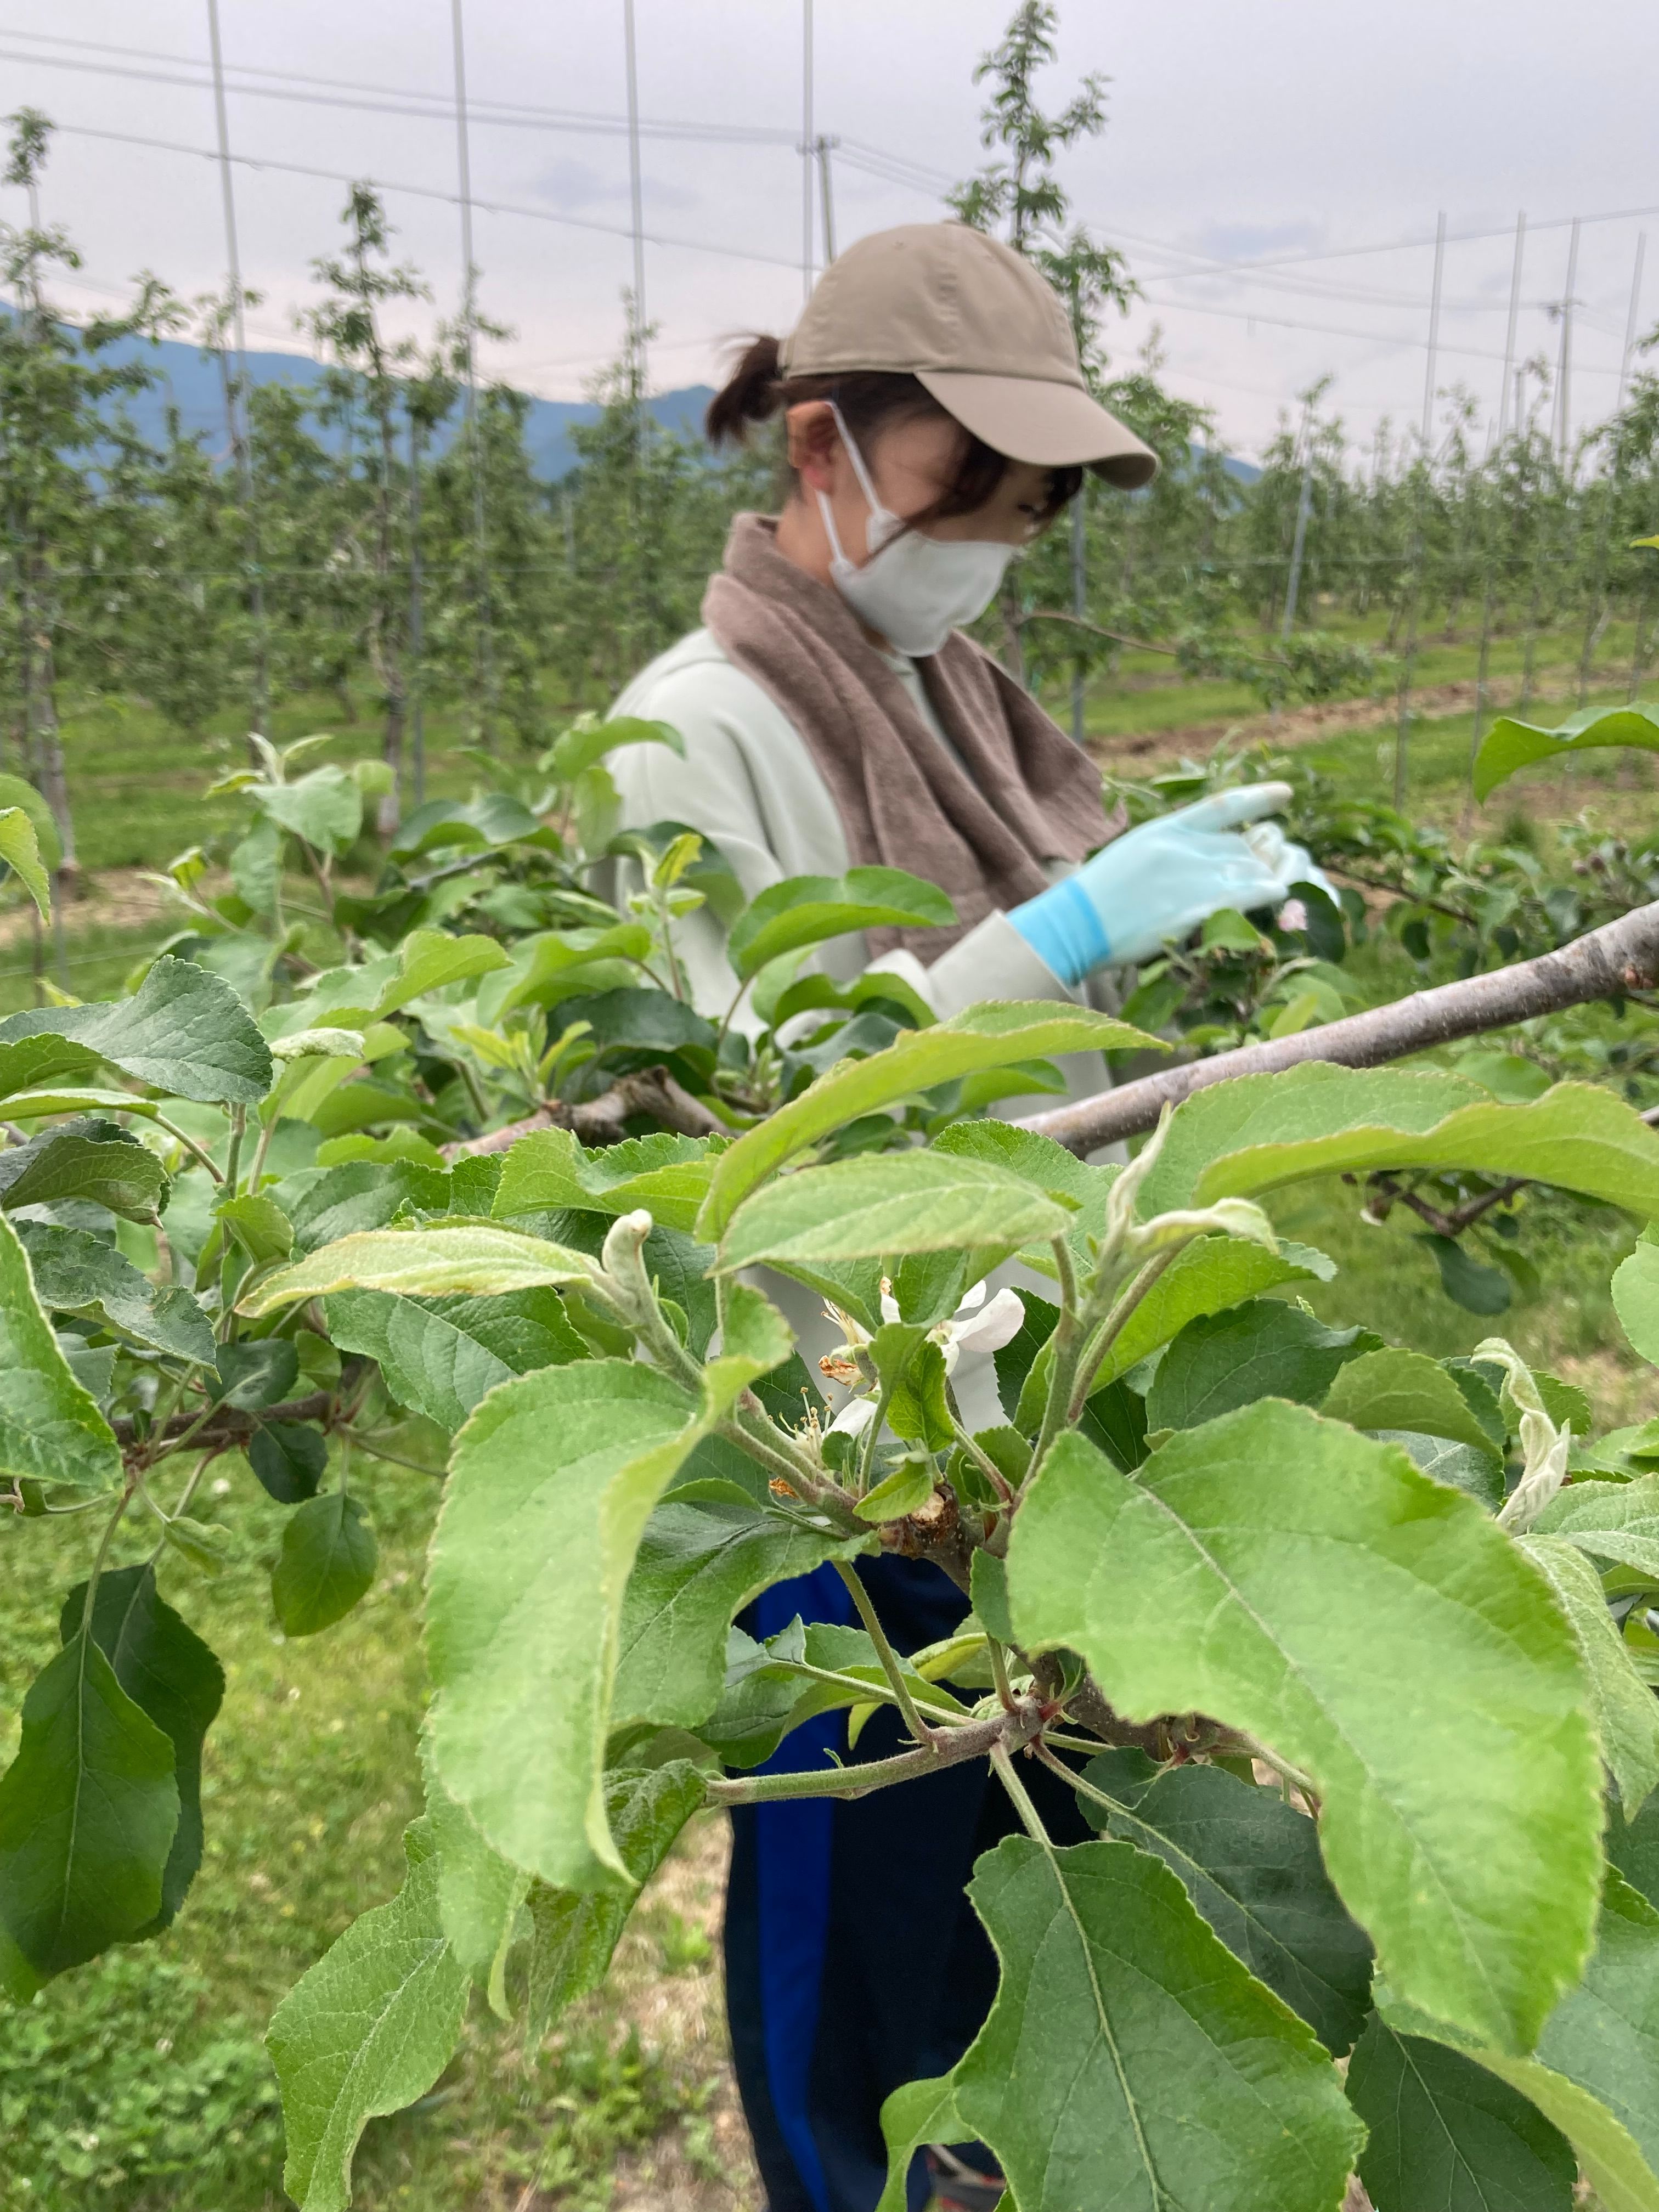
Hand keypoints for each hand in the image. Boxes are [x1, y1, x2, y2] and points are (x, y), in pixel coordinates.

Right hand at [1008, 782, 1309, 982]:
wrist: (1075, 924)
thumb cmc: (1094, 896)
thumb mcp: (1132, 854)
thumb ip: (1169, 849)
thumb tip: (1200, 855)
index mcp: (1166, 830)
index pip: (1224, 806)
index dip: (1259, 799)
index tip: (1287, 795)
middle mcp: (1184, 848)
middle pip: (1242, 847)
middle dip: (1259, 860)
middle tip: (1270, 871)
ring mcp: (1192, 878)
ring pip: (1251, 870)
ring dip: (1267, 879)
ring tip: (1277, 888)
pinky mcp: (1197, 909)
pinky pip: (1249, 895)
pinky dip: (1268, 893)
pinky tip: (1278, 896)